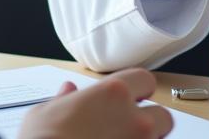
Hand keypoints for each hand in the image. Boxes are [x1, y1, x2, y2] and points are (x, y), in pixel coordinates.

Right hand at [18, 70, 172, 138]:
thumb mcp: (45, 113)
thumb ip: (63, 101)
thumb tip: (67, 93)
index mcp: (114, 92)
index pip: (145, 80)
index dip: (139, 90)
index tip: (133, 98)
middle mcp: (134, 119)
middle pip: (163, 116)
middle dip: (151, 122)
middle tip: (131, 129)